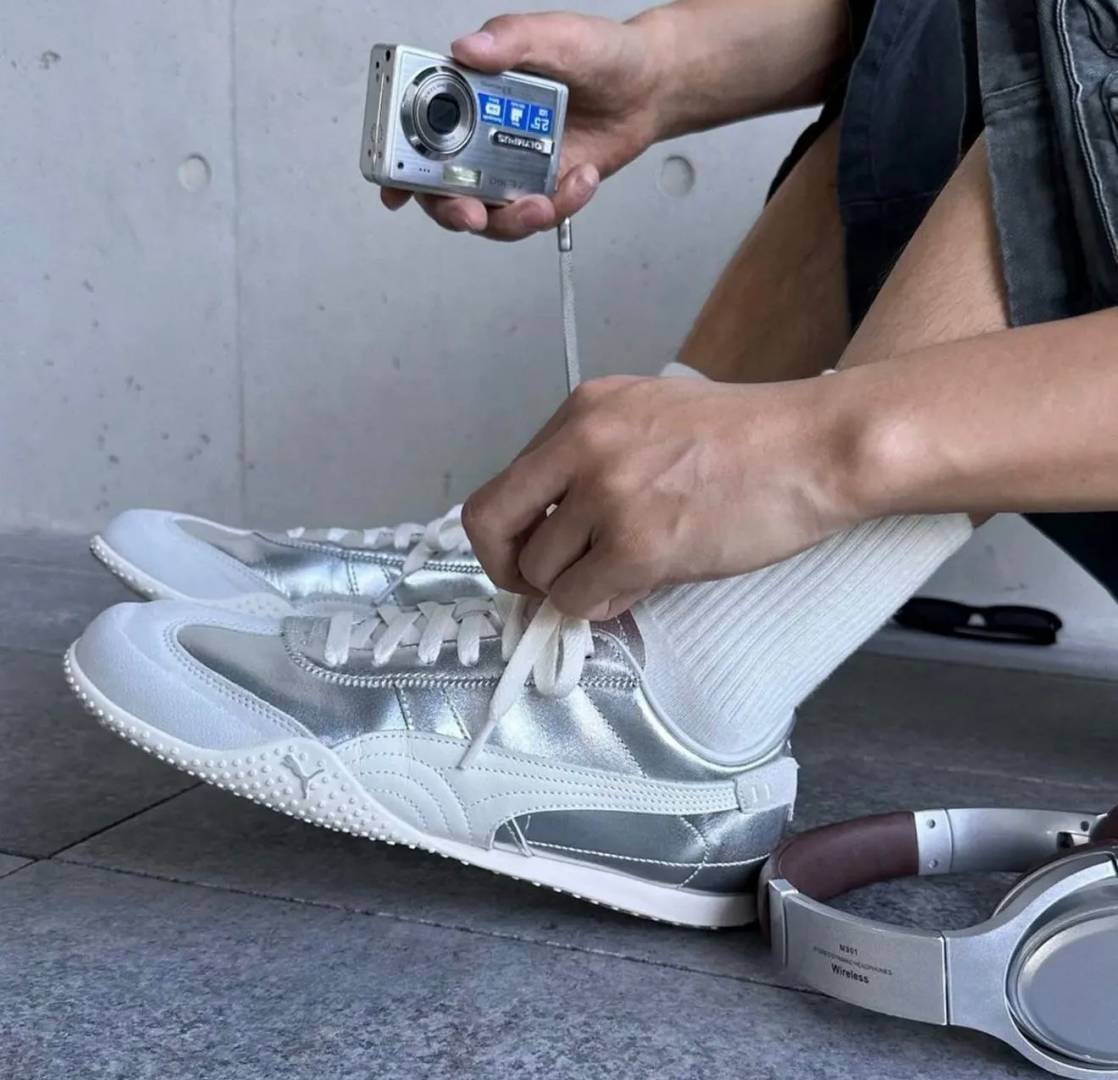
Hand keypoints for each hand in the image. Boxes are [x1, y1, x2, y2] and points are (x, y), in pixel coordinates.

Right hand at [381, 11, 672, 240]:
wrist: (649, 86)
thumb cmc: (601, 53)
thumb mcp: (557, 36)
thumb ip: (512, 39)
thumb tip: (468, 47)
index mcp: (470, 94)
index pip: (420, 131)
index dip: (399, 165)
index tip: (396, 189)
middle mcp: (484, 136)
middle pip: (445, 189)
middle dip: (452, 210)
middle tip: (472, 212)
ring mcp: (512, 167)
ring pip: (491, 215)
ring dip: (512, 219)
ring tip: (543, 202)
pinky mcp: (543, 189)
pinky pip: (537, 216)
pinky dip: (559, 207)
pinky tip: (581, 180)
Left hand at [462, 375, 865, 618]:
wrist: (816, 447)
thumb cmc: (751, 439)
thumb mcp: (654, 421)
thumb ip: (596, 464)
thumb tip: (560, 535)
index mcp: (583, 410)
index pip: (504, 484)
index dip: (511, 533)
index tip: (536, 554)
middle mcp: (582, 444)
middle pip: (490, 525)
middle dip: (510, 569)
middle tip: (547, 586)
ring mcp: (607, 494)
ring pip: (539, 572)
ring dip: (571, 589)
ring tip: (620, 580)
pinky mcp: (637, 544)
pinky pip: (579, 599)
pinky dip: (599, 607)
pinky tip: (635, 591)